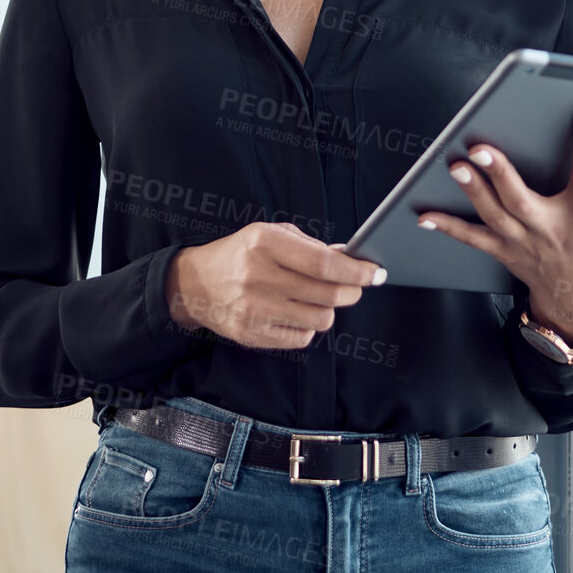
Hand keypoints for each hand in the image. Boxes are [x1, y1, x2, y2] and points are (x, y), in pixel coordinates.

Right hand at [165, 221, 385, 349]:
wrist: (195, 284)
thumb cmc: (242, 254)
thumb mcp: (272, 235)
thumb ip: (312, 246)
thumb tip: (352, 258)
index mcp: (264, 243)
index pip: (324, 263)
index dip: (357, 271)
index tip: (376, 273)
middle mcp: (257, 276)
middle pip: (328, 294)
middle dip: (352, 292)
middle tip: (355, 287)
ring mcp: (253, 308)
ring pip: (320, 319)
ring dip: (328, 309)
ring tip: (318, 298)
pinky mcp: (251, 334)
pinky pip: (301, 338)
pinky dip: (307, 326)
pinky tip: (295, 312)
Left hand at [415, 105, 572, 344]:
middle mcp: (551, 230)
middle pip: (522, 200)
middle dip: (500, 174)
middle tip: (480, 145)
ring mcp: (523, 241)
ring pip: (493, 214)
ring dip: (472, 190)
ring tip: (456, 163)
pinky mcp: (502, 249)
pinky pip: (471, 237)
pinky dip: (447, 226)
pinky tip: (423, 213)